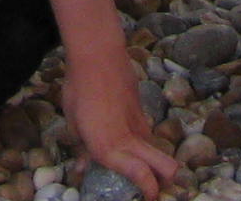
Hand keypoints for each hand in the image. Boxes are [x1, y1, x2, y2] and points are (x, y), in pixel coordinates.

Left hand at [59, 43, 179, 195]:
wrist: (98, 55)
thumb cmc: (80, 91)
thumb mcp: (73, 124)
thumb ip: (83, 149)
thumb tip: (85, 167)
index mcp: (110, 148)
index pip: (142, 176)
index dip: (150, 190)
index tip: (148, 197)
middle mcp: (131, 140)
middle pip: (167, 167)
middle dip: (165, 181)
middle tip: (155, 185)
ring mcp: (140, 123)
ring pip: (155, 149)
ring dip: (151, 159)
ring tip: (134, 160)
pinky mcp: (142, 109)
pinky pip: (146, 131)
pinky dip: (140, 139)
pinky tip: (121, 131)